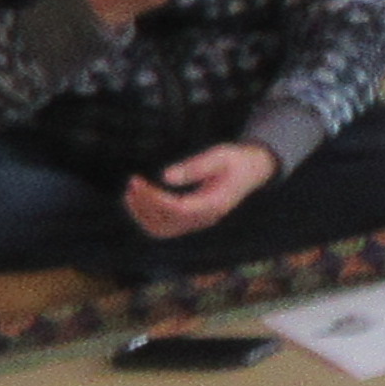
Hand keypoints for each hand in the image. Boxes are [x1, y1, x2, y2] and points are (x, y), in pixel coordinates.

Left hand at [122, 142, 278, 240]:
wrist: (254, 170)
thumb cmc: (236, 160)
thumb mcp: (219, 156)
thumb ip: (194, 167)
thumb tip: (165, 177)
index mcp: (214, 203)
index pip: (177, 208)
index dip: (153, 197)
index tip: (137, 181)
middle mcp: (206, 218)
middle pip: (166, 222)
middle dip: (144, 205)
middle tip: (132, 182)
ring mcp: (199, 222)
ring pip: (162, 229)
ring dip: (143, 214)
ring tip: (131, 192)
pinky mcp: (192, 221)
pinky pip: (164, 228)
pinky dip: (148, 218)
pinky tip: (139, 201)